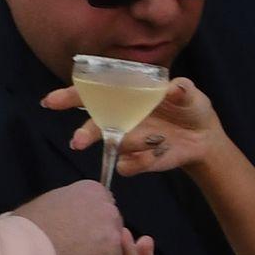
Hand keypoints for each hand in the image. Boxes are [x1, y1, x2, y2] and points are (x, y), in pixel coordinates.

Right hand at [13, 178, 128, 254]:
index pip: (105, 206)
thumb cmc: (27, 226)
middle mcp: (109, 211)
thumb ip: (75, 204)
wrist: (22, 250)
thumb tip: (81, 213)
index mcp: (94, 191)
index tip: (77, 229)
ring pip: (115, 252)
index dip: (92, 220)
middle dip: (100, 239)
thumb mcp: (53, 200)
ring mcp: (112, 240)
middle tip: (75, 248)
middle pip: (114, 228)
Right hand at [42, 77, 226, 175]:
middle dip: (84, 132)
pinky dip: (141, 162)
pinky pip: (128, 166)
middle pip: (91, 124)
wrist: (204, 138)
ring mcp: (127, 140)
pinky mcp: (137, 161)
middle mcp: (120, 117)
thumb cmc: (191, 108)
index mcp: (126, 94)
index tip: (51, 102)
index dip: (69, 96)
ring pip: (111, 146)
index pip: (92, 93)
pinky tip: (158, 154)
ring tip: (153, 141)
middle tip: (78, 141)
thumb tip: (174, 88)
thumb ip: (182, 89)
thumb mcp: (190, 93)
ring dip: (127, 144)